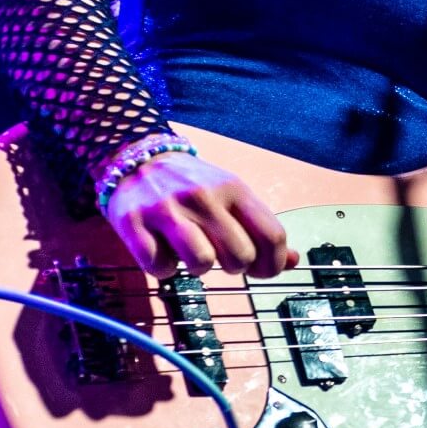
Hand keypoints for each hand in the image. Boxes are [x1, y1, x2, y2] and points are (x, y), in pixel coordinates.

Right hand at [101, 151, 297, 279]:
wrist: (137, 156)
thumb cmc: (192, 184)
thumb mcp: (231, 195)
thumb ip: (261, 227)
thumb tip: (293, 261)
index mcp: (234, 189)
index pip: (273, 236)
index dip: (274, 264)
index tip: (263, 271)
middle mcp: (203, 197)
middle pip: (240, 257)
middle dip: (234, 267)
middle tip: (220, 256)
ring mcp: (167, 210)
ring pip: (202, 263)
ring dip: (198, 269)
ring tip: (190, 254)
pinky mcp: (134, 224)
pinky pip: (159, 267)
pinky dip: (162, 268)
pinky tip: (161, 250)